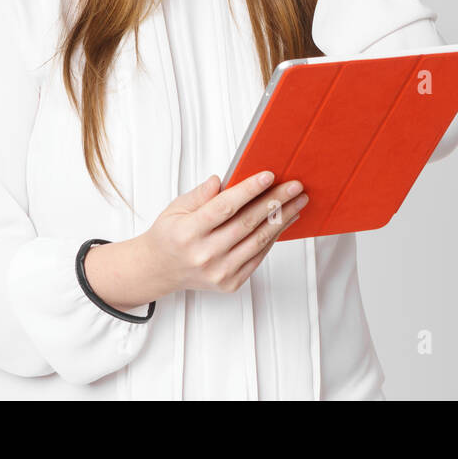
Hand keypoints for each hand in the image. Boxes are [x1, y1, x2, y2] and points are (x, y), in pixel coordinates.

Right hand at [139, 172, 309, 294]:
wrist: (160, 270)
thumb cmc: (170, 235)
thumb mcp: (176, 208)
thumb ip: (200, 194)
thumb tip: (222, 180)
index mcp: (187, 232)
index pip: (224, 207)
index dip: (249, 190)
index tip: (269, 175)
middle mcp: (204, 255)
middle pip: (247, 223)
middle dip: (275, 202)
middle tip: (295, 186)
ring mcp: (218, 272)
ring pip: (258, 241)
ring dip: (282, 219)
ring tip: (297, 202)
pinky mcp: (230, 283)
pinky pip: (258, 257)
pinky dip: (273, 237)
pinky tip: (284, 222)